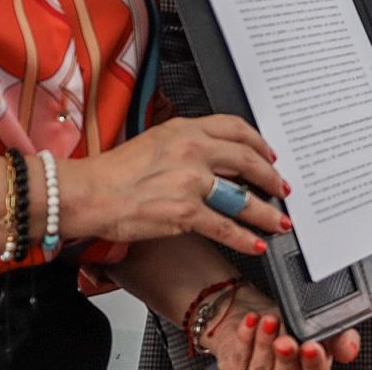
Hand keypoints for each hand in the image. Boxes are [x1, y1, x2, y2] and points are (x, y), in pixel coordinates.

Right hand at [59, 115, 289, 255]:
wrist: (90, 193)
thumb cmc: (114, 171)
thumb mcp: (154, 140)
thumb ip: (184, 142)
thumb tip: (211, 154)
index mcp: (185, 129)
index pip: (235, 128)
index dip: (259, 143)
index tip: (268, 154)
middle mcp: (193, 150)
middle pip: (248, 160)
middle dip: (271, 177)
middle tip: (281, 188)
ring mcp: (191, 181)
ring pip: (243, 197)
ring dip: (266, 212)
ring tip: (279, 220)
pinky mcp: (185, 212)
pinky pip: (226, 227)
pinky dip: (246, 238)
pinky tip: (257, 243)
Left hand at [209, 291, 360, 369]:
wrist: (259, 317)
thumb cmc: (293, 328)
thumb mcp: (323, 330)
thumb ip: (342, 338)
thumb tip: (351, 349)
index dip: (314, 364)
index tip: (312, 347)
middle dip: (287, 358)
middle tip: (285, 340)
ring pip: (261, 368)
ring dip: (265, 343)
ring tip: (269, 320)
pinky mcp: (236, 368)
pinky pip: (239, 356)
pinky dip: (245, 336)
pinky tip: (252, 320)